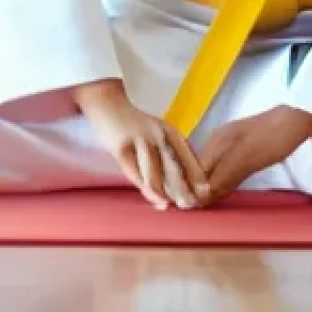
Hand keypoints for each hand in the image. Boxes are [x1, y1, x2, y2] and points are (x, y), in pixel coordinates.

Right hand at [74, 80, 210, 209]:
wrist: (108, 105)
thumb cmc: (135, 128)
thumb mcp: (157, 137)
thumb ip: (169, 159)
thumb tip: (181, 191)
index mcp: (171, 133)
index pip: (189, 158)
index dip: (196, 179)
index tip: (203, 197)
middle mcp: (158, 135)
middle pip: (175, 168)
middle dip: (183, 190)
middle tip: (188, 206)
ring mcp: (140, 140)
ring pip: (156, 174)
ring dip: (165, 193)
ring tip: (170, 206)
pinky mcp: (121, 147)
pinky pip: (135, 173)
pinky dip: (146, 189)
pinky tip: (154, 199)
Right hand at [198, 105, 311, 204]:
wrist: (298, 117)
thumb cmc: (272, 138)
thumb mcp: (247, 158)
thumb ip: (224, 176)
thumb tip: (199, 197)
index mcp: (215, 142)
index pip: (193, 169)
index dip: (191, 188)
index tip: (192, 208)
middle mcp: (217, 141)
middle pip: (201, 168)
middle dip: (199, 188)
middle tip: (201, 211)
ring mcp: (231, 143)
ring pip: (214, 168)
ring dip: (212, 185)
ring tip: (211, 205)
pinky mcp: (244, 147)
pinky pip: (226, 167)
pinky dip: (224, 180)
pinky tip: (228, 189)